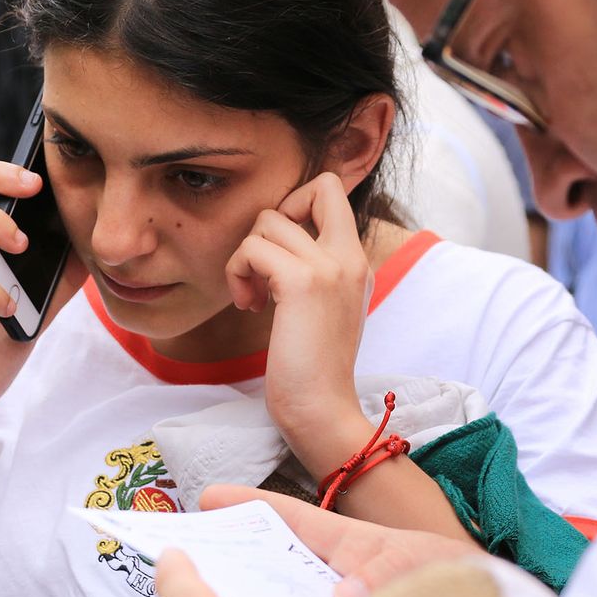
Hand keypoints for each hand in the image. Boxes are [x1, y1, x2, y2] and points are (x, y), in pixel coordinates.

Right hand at [199, 485, 472, 596]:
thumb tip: (342, 595)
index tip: (208, 497)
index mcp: (354, 547)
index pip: (295, 520)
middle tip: (187, 560)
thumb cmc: (465, 586)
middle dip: (235, 558)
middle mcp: (338, 580)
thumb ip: (389, 574)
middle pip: (276, 565)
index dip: (252, 507)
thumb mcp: (431, 566)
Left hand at [224, 173, 373, 471]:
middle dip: (276, 216)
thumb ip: (314, 272)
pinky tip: (249, 306)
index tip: (280, 251)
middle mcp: (351, 256)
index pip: (334, 192)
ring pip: (269, 219)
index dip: (297, 206)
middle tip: (265, 263)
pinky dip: (238, 272)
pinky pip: (253, 248)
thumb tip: (273, 244)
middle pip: (318, 186)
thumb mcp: (323, 310)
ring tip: (252, 296)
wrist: (321, 410)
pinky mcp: (302, 282)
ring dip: (247, 255)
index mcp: (357, 262)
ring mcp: (330, 266)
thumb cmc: (313, 371)